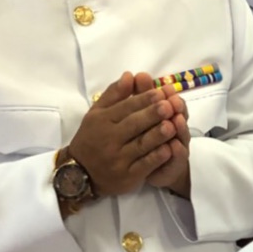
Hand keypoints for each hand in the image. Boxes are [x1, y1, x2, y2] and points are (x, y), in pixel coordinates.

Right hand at [66, 72, 187, 196]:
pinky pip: (144, 166)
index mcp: (102, 121)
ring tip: (172, 125)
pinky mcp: (127, 176)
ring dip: (157, 135)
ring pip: (141, 145)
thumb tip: (130, 75)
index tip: (160, 92)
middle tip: (169, 106)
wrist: (80, 174)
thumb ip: (114, 94)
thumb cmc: (92, 138)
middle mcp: (109, 139)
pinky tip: (169, 149)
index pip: (125, 108)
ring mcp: (118, 159)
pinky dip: (156, 158)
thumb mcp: (97, 113)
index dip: (143, 100)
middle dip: (152, 115)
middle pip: (133, 125)